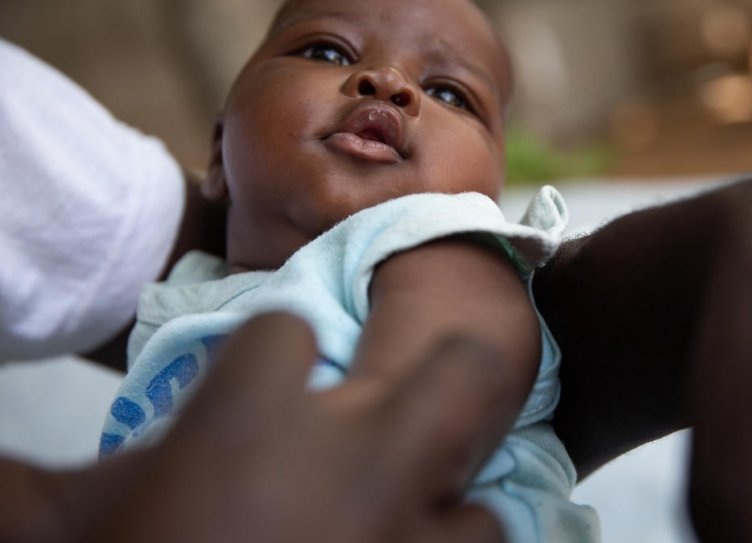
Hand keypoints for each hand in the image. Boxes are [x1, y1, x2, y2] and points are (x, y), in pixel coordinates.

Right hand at [21, 313, 514, 541]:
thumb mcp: (60, 527)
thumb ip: (52, 485)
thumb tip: (33, 474)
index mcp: (253, 420)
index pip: (287, 333)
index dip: (268, 363)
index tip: (255, 392)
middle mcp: (358, 465)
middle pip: (460, 372)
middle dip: (435, 384)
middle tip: (392, 419)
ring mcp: (406, 542)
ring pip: (481, 507)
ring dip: (440, 524)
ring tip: (396, 538)